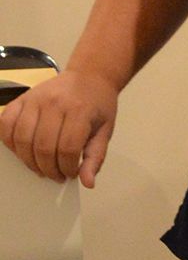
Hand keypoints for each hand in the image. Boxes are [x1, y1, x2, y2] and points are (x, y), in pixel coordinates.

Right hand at [0, 69, 118, 185]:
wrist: (89, 76)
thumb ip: (95, 158)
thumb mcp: (105, 131)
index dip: (67, 168)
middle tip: (55, 175)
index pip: (68, 149)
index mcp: (79, 111)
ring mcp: (34, 99)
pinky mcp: (21, 98)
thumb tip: (88, 183)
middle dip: (48, 168)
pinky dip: (9, 141)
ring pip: (22, 138)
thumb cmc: (98, 105)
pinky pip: (5, 123)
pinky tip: (22, 151)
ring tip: (40, 167)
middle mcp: (54, 104)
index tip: (70, 174)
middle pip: (43, 146)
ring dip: (28, 160)